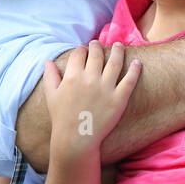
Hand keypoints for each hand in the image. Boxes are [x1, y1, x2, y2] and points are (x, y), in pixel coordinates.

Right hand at [42, 41, 140, 156]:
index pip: (79, 54)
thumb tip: (47, 60)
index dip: (82, 49)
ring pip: (115, 62)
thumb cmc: (61, 118)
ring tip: (119, 45)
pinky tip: (137, 62)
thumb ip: (50, 76)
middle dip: (97, 46)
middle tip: (99, 43)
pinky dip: (135, 69)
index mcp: (72, 77)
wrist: (76, 140)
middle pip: (97, 54)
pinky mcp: (119, 99)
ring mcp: (106, 88)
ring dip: (118, 50)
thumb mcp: (52, 96)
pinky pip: (130, 80)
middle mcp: (90, 79)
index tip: (84, 50)